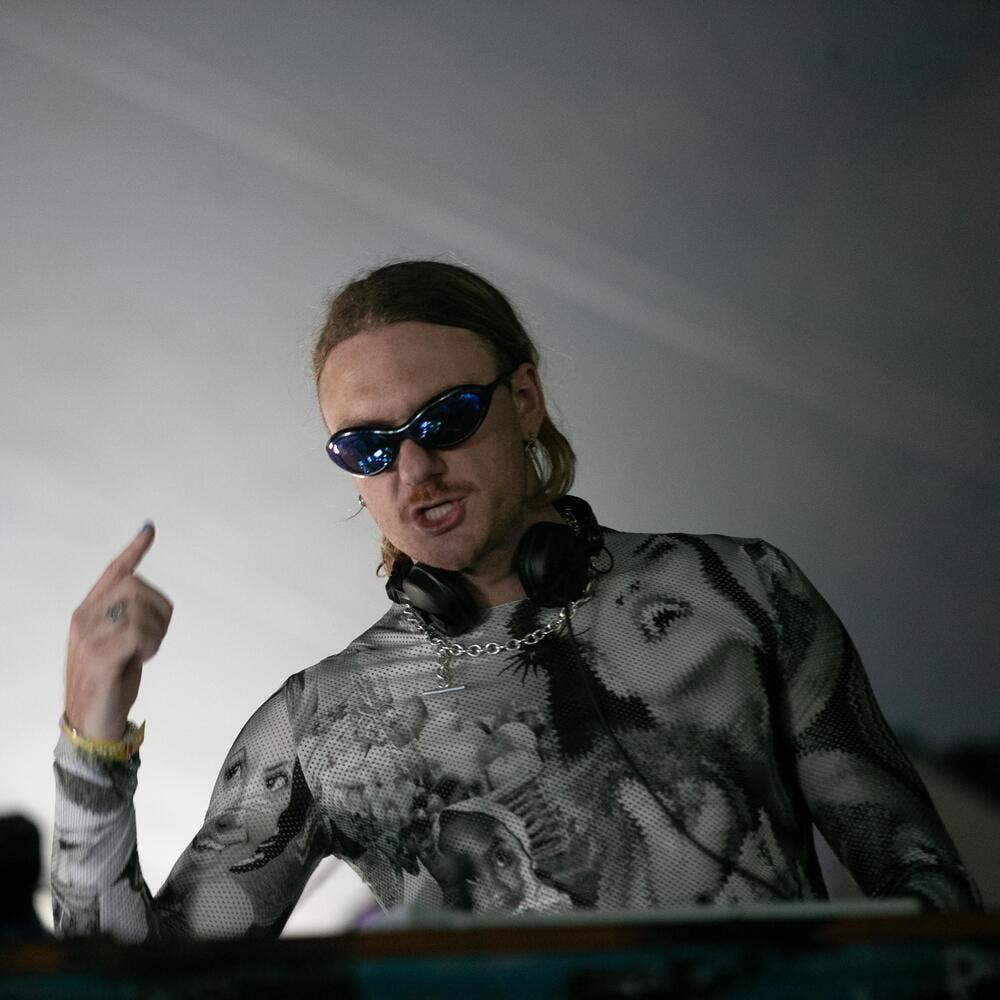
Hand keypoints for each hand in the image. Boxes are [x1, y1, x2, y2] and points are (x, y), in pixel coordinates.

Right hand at [64, 523, 173, 739]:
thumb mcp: (118, 642)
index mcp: (87, 612)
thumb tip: (147, 599)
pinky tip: (142, 658)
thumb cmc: (109, 681)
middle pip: (136, 586)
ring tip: (145, 651)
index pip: (113, 572)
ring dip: (156, 631)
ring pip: (140, 609)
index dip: (133, 550)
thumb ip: (126, 618)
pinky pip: (137, 633)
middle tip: (155, 637)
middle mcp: (85, 619)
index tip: (149, 530)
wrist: (92, 721)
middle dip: (158, 609)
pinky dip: (150, 644)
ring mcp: (90, 637)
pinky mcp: (100, 657)